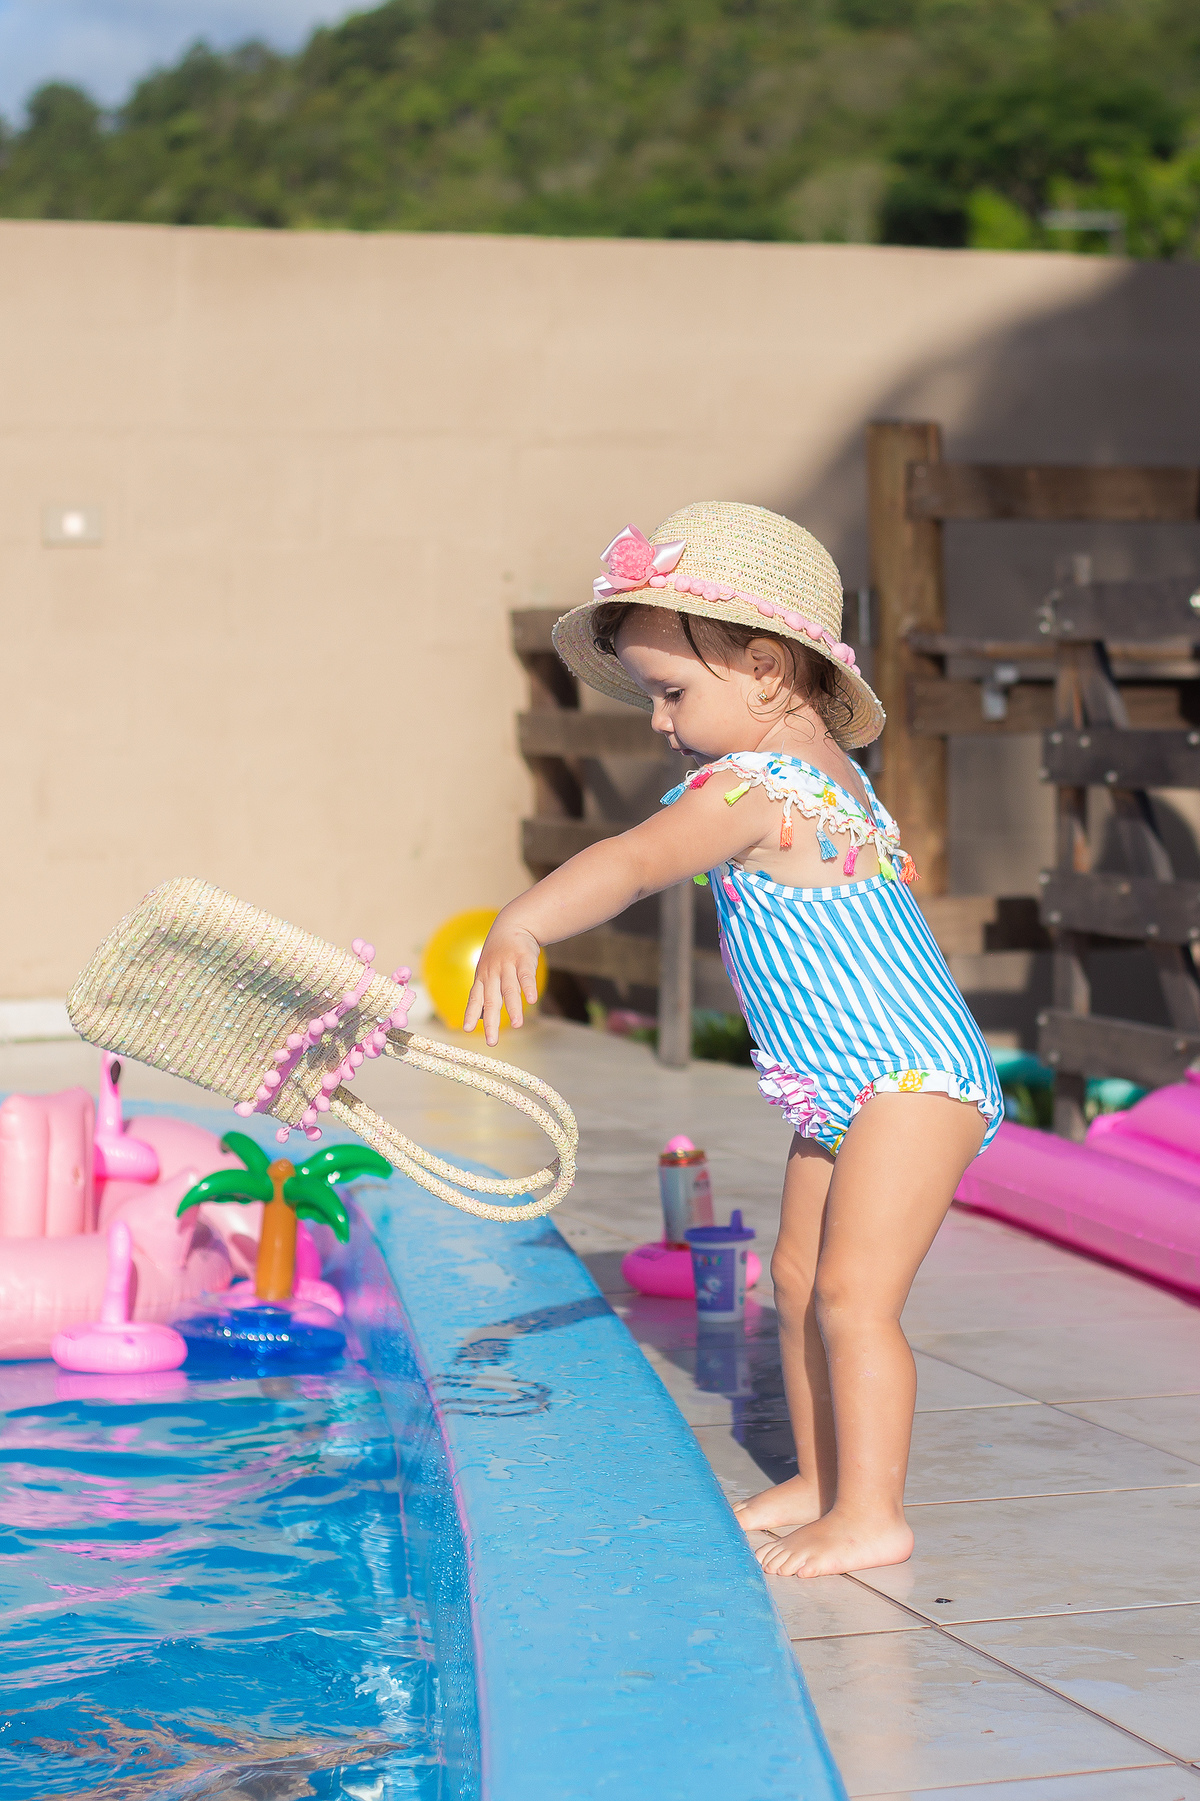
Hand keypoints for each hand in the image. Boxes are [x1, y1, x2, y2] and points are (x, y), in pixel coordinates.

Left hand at [463, 920, 541, 1044]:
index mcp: (482, 978)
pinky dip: (529, 987)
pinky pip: (526, 976)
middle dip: (491, 1022)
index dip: (471, 1014)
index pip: (475, 999)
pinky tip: (532, 1000)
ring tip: (517, 1025)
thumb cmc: (498, 954)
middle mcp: (493, 974)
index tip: (467, 1030)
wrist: (512, 925)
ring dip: (513, 1008)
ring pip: (510, 990)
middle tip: (492, 1041)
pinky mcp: (524, 960)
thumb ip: (483, 994)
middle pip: (492, 1000)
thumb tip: (478, 1018)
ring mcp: (508, 966)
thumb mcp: (486, 972)